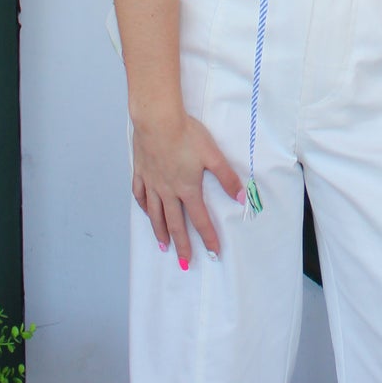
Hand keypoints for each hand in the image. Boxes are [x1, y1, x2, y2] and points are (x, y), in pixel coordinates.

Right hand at [131, 106, 243, 267]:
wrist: (157, 120)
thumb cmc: (186, 134)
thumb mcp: (212, 155)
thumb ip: (227, 177)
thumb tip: (241, 197)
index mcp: (187, 188)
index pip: (200, 220)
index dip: (208, 238)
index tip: (212, 254)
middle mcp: (168, 190)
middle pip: (175, 224)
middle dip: (182, 245)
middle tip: (184, 263)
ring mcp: (152, 182)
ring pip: (155, 214)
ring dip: (160, 232)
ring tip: (163, 246)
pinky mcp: (140, 172)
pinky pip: (140, 195)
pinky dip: (144, 208)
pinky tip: (147, 212)